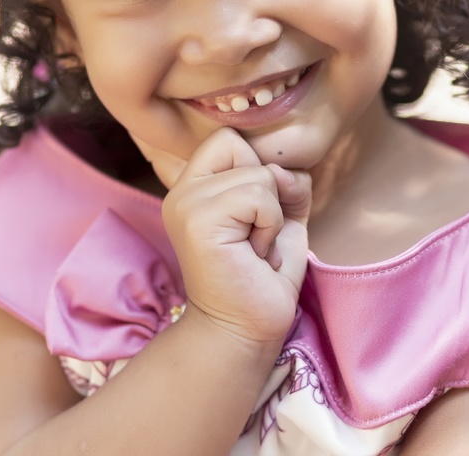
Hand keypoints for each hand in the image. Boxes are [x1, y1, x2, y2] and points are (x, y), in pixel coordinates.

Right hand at [131, 128, 310, 345]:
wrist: (247, 330)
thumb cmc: (264, 276)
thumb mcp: (282, 217)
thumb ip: (285, 182)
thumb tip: (284, 169)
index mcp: (195, 187)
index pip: (229, 139)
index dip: (257, 169)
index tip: (256, 217)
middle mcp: (183, 191)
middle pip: (245, 150)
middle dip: (269, 195)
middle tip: (255, 238)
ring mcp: (186, 204)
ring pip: (258, 175)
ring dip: (272, 217)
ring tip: (255, 249)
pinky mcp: (198, 221)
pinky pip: (258, 196)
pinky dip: (270, 226)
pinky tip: (255, 255)